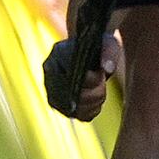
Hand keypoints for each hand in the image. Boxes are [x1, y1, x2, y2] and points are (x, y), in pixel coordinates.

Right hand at [42, 0, 122, 120]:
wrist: (89, 50)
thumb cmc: (99, 45)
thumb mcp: (108, 43)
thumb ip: (108, 53)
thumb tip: (106, 69)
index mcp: (58, 55)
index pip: (69, 76)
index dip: (89, 82)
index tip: (102, 76)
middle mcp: (50, 73)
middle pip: (68, 96)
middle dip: (92, 95)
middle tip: (103, 86)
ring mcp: (52, 89)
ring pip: (70, 109)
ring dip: (91, 105)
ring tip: (101, 94)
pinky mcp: (59, 102)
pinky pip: (74, 115)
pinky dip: (88, 113)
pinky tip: (97, 104)